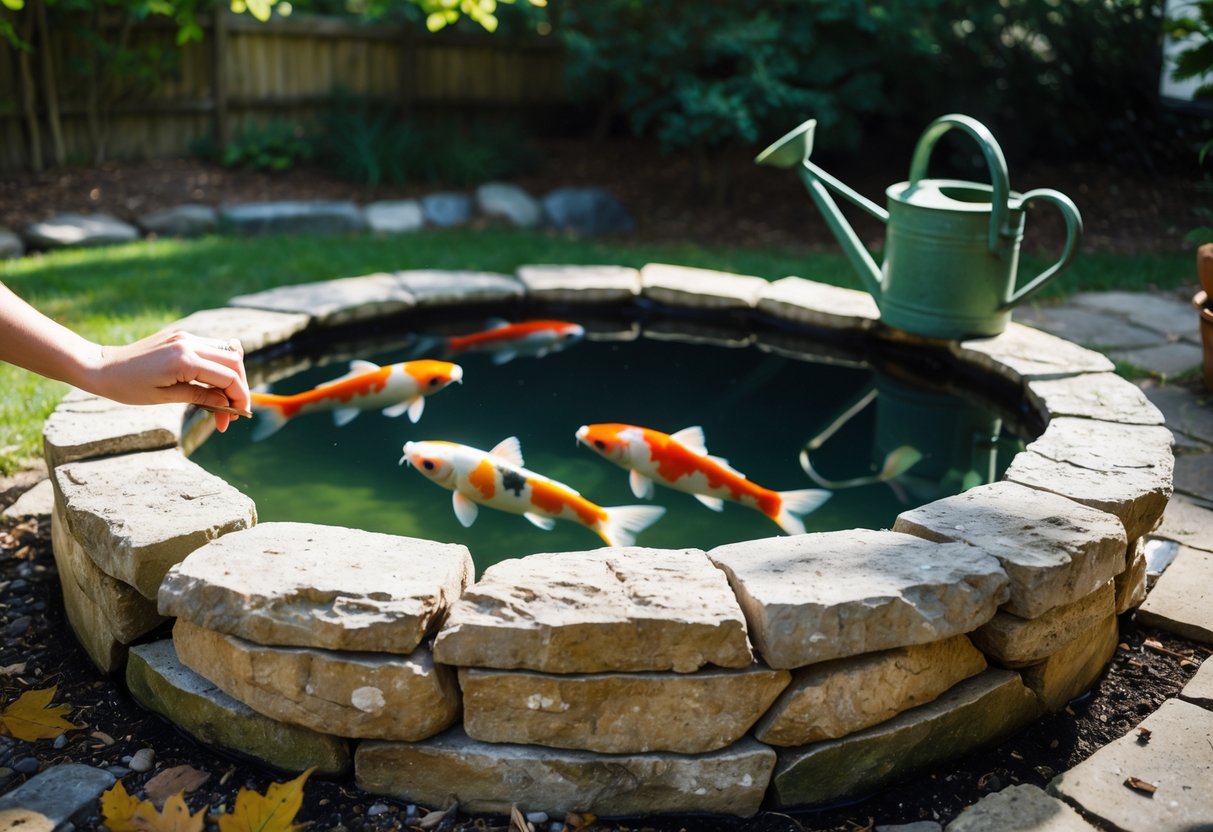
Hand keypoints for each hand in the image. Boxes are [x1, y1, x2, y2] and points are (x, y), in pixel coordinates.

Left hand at [89, 329, 250, 432]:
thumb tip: (227, 404)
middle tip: (231, 412)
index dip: (239, 398)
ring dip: (231, 377)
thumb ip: (200, 397)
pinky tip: (210, 384)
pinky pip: (212, 348)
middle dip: (239, 388)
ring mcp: (186, 336)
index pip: (228, 377)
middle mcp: (189, 342)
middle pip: (234, 362)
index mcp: (184, 359)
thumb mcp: (164, 397)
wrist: (101, 367)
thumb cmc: (127, 387)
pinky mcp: (181, 336)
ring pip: (227, 352)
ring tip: (222, 400)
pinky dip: (218, 367)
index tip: (237, 417)